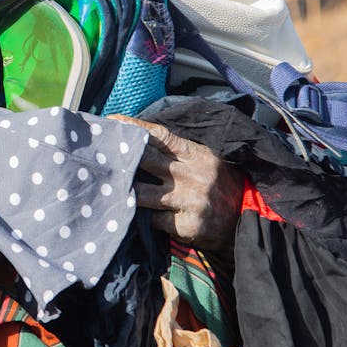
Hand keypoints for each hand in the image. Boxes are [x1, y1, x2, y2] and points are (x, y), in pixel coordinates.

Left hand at [110, 115, 243, 254]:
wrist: (248, 222)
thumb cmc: (222, 188)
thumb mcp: (208, 162)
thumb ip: (180, 153)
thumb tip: (144, 140)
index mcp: (198, 155)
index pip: (160, 136)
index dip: (135, 127)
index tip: (112, 121)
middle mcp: (193, 175)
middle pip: (146, 160)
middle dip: (122, 156)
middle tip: (99, 153)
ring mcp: (189, 200)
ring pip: (142, 193)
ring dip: (125, 191)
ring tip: (109, 188)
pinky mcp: (187, 225)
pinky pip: (153, 219)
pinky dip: (145, 217)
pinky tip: (138, 216)